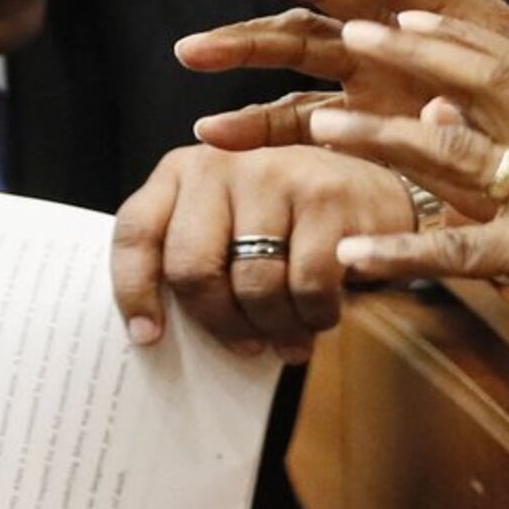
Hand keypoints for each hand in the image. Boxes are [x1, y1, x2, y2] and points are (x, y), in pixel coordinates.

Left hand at [108, 143, 413, 359]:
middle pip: (192, 269)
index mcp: (183, 171)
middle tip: (245, 346)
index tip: (150, 337)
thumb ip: (195, 254)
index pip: (136, 233)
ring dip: (273, 326)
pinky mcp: (326, 197)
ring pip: (253, 286)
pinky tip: (321, 315)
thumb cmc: (289, 222)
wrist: (374, 187)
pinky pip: (307, 287)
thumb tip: (160, 333)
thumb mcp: (230, 221)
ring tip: (289, 332)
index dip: (134, 292)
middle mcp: (221, 163)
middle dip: (219, 323)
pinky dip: (314, 317)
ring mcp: (274, 174)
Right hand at [176, 0, 508, 196]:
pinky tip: (214, 136)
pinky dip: (260, 123)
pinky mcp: (365, 117)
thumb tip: (432, 92)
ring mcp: (377, 70)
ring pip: (299, 48)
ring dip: (245, 48)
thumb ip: (477, 84)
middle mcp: (399, 27)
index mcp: (440, 4)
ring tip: (190, 53)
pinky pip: (301, 115)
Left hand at [283, 8, 508, 407]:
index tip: (404, 16)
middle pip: (484, 86)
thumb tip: (468, 136)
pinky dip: (403, 252)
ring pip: (458, 157)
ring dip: (383, 140)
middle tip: (351, 34)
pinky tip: (352, 258)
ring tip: (321, 127)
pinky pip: (462, 252)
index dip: (457, 40)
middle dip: (413, 57)